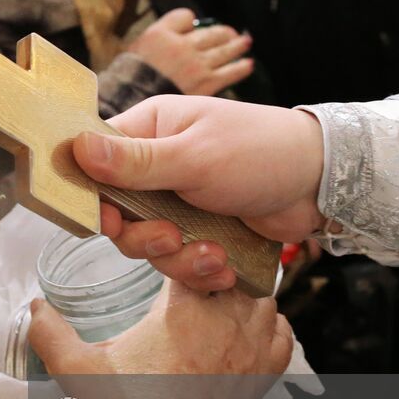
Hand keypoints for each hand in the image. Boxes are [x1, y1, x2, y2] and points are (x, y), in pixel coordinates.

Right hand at [28, 279, 292, 376]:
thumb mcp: (79, 373)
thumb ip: (51, 334)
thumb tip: (34, 305)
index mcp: (184, 308)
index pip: (192, 253)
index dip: (179, 253)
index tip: (164, 265)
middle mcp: (227, 320)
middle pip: (231, 270)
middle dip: (212, 271)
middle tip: (190, 284)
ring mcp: (252, 347)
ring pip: (261, 297)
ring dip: (242, 296)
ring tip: (216, 305)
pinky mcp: (266, 375)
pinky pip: (282, 332)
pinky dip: (268, 327)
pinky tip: (245, 333)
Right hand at [72, 95, 327, 290]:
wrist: (320, 183)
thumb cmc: (261, 151)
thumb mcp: (196, 156)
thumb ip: (136, 161)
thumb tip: (77, 148)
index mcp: (149, 129)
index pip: (96, 162)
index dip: (94, 196)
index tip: (108, 220)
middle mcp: (157, 164)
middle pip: (118, 214)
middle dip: (145, 238)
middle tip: (173, 238)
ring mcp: (178, 199)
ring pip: (149, 244)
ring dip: (179, 258)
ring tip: (213, 254)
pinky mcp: (200, 229)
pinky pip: (180, 259)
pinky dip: (201, 268)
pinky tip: (226, 264)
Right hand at [127, 8, 252, 96]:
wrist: (132, 103)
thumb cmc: (130, 81)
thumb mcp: (135, 51)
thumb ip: (157, 40)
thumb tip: (181, 29)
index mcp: (161, 34)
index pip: (184, 17)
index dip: (189, 21)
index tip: (192, 27)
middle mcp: (181, 46)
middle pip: (210, 33)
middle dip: (221, 33)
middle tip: (231, 33)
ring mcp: (196, 64)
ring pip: (223, 49)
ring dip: (236, 45)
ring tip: (245, 42)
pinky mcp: (206, 83)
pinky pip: (230, 72)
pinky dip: (240, 67)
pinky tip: (248, 64)